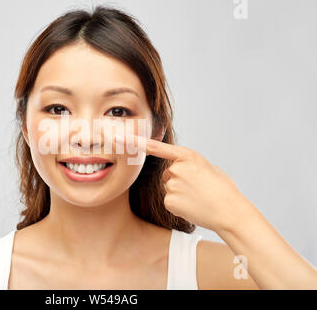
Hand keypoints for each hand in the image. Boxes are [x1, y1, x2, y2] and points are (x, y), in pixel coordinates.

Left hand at [116, 133, 253, 232]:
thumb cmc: (223, 189)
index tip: (121, 138)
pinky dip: (179, 204)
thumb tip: (181, 169)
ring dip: (180, 192)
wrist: (230, 212)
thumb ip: (191, 165)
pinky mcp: (168, 201)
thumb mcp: (209, 168)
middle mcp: (176, 169)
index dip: (137, 143)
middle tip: (199, 188)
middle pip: (168, 173)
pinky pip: (169, 200)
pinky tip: (193, 206)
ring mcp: (171, 185)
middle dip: (179, 179)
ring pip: (169, 187)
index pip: (157, 148)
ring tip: (198, 198)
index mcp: (188, 156)